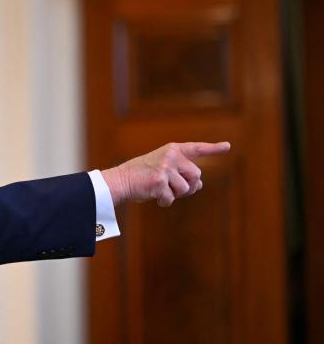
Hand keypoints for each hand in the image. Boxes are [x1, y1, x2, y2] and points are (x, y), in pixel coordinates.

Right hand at [101, 142, 230, 206]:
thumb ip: (182, 173)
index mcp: (173, 150)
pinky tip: (153, 196)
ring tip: (159, 189)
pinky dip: (163, 202)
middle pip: (197, 176)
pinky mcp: (159, 181)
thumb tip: (200, 185)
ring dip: (175, 195)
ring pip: (186, 189)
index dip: (213, 148)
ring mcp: (165, 167)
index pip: (196, 148)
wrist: (120, 180)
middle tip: (171, 187)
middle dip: (189, 186)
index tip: (227, 146)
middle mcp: (171, 156)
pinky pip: (171, 199)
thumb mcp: (163, 169)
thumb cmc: (142, 176)